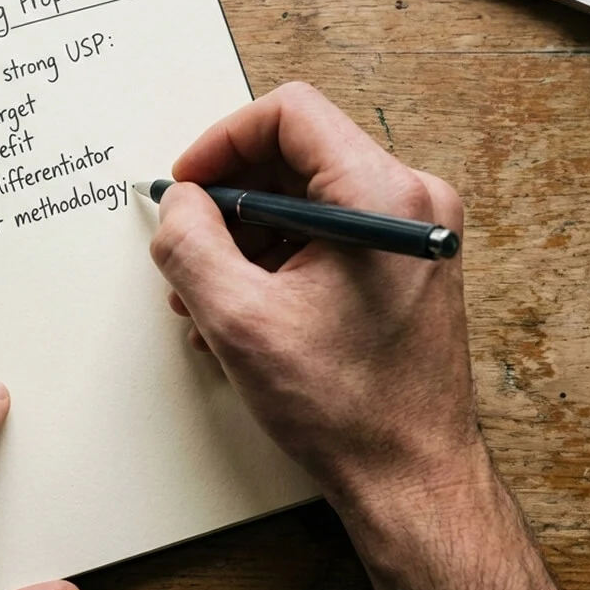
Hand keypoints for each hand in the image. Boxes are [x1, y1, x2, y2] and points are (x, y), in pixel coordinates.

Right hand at [151, 82, 557, 589]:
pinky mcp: (400, 262)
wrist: (410, 475)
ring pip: (302, 196)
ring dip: (243, 235)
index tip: (188, 184)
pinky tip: (240, 306)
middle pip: (293, 155)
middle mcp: (408, 202)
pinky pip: (321, 231)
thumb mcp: (238, 319)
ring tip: (206, 291)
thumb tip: (179, 203)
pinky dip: (273, 257)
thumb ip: (190, 243)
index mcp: (381, 198)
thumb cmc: (347, 407)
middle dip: (228, 199)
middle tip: (189, 244)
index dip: (222, 141)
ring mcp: (409, 233)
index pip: (289, 114)